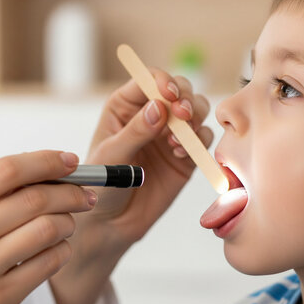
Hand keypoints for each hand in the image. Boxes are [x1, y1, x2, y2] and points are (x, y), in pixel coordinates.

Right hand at [0, 151, 96, 303]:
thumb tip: (41, 168)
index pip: (5, 171)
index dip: (45, 161)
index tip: (68, 160)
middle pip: (33, 198)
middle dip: (69, 191)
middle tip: (83, 193)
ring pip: (47, 229)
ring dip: (68, 221)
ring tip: (67, 222)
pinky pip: (49, 262)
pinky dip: (63, 249)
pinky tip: (57, 248)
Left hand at [50, 68, 212, 303]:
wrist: (110, 223)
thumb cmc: (100, 185)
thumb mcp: (111, 157)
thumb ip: (135, 132)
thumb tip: (158, 107)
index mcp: (125, 106)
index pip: (149, 80)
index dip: (163, 82)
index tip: (169, 95)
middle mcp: (150, 114)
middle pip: (179, 89)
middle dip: (185, 98)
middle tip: (182, 116)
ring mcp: (170, 134)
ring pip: (196, 109)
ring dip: (194, 118)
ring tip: (176, 141)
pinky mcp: (186, 155)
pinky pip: (203, 138)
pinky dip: (198, 142)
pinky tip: (180, 155)